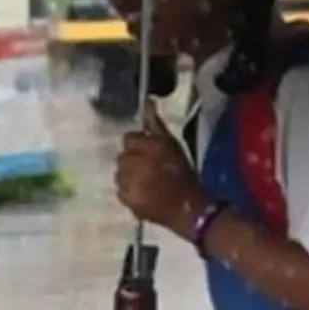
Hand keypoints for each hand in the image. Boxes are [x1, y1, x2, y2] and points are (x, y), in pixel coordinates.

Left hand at [113, 108, 208, 237]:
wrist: (188, 208)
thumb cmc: (183, 173)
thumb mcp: (171, 145)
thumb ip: (156, 124)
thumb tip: (147, 102)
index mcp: (145, 147)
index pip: (129, 138)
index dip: (138, 144)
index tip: (148, 151)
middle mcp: (132, 164)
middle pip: (123, 157)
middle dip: (133, 160)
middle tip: (149, 168)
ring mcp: (127, 184)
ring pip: (120, 174)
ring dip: (129, 175)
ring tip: (147, 181)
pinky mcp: (126, 200)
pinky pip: (122, 191)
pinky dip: (130, 191)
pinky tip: (144, 193)